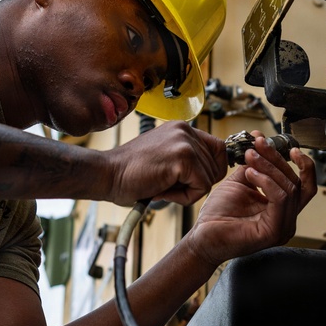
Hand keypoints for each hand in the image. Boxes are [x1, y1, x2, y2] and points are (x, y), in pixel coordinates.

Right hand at [102, 123, 227, 205]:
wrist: (107, 174)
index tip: (188, 180)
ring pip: (210, 179)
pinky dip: (184, 197)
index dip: (209, 171)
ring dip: (188, 191)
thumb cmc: (130, 173)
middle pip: (217, 166)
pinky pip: (202, 188)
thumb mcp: (164, 157)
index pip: (219, 150)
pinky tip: (163, 190)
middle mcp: (186, 130)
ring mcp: (185, 143)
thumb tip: (211, 172)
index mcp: (182, 128)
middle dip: (196, 183)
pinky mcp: (183, 158)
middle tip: (168, 184)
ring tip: (163, 186)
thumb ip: (186, 158)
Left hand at [186, 136, 316, 266]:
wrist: (202, 236)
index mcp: (282, 209)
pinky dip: (266, 181)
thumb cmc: (218, 215)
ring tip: (250, 158)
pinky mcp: (273, 232)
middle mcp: (286, 219)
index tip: (289, 148)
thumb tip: (261, 137)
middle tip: (258, 146)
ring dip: (269, 167)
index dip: (302, 164)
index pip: (303, 184)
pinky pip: (280, 199)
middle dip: (276, 159)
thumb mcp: (240, 181)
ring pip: (289, 188)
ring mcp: (282, 227)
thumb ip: (254, 164)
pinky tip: (250, 174)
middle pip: (296, 182)